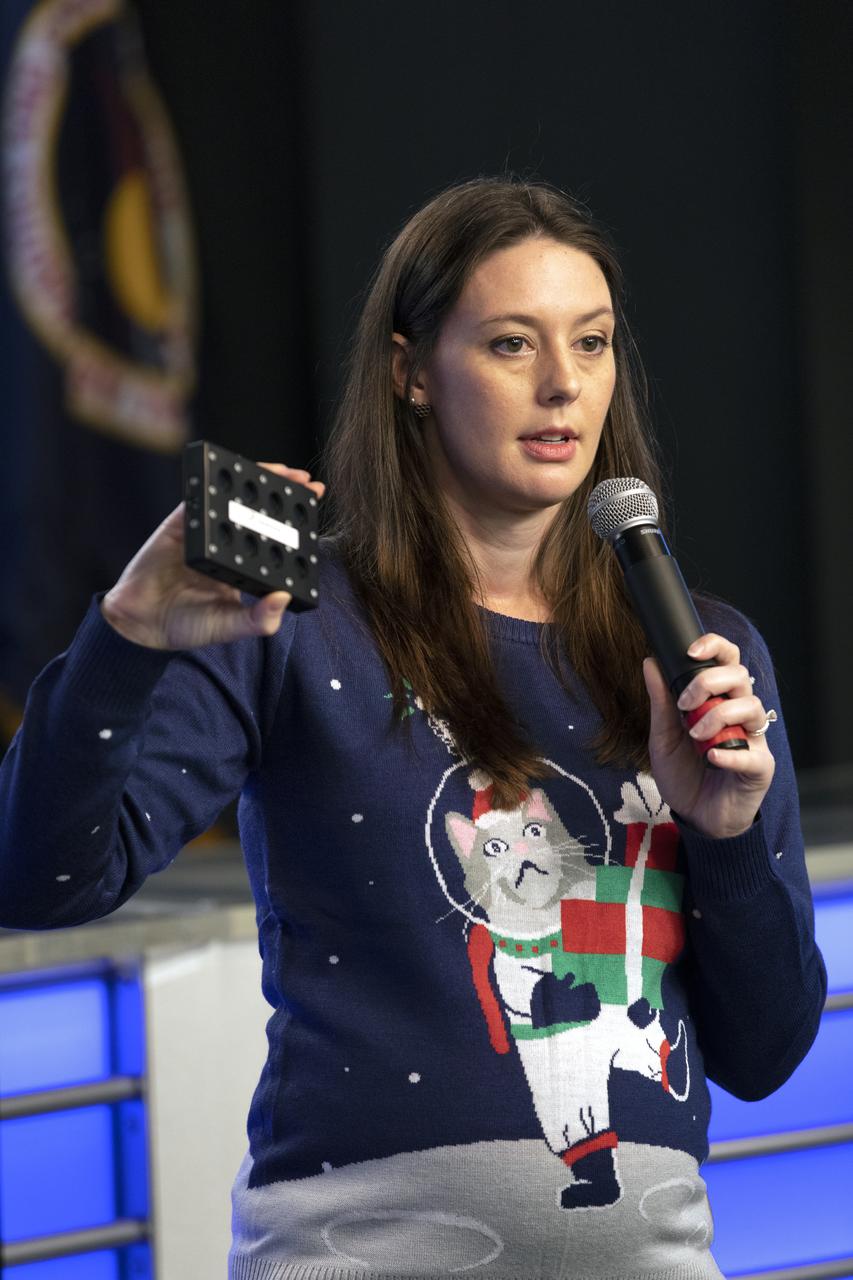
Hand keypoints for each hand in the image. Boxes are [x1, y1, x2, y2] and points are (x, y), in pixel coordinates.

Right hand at [101, 464, 324, 649]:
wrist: (143, 626)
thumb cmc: (188, 626)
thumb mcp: (231, 626)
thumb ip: (258, 619)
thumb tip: (284, 598)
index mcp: (241, 562)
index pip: (272, 535)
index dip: (293, 518)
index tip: (317, 501)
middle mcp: (225, 542)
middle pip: (256, 510)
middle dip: (281, 490)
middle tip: (305, 479)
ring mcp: (202, 531)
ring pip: (230, 498)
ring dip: (254, 479)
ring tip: (280, 471)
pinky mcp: (179, 525)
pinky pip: (197, 499)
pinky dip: (212, 485)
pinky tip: (231, 476)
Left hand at [642, 633, 775, 838]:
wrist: (696, 817)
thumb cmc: (684, 774)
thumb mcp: (663, 737)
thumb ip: (660, 702)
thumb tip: (650, 662)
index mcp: (718, 701)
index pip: (728, 661)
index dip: (715, 647)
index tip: (691, 652)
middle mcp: (739, 714)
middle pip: (741, 675)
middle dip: (708, 683)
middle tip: (685, 705)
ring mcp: (752, 739)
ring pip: (751, 707)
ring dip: (717, 717)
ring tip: (695, 737)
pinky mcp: (760, 767)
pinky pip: (753, 753)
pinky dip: (729, 753)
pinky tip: (711, 758)